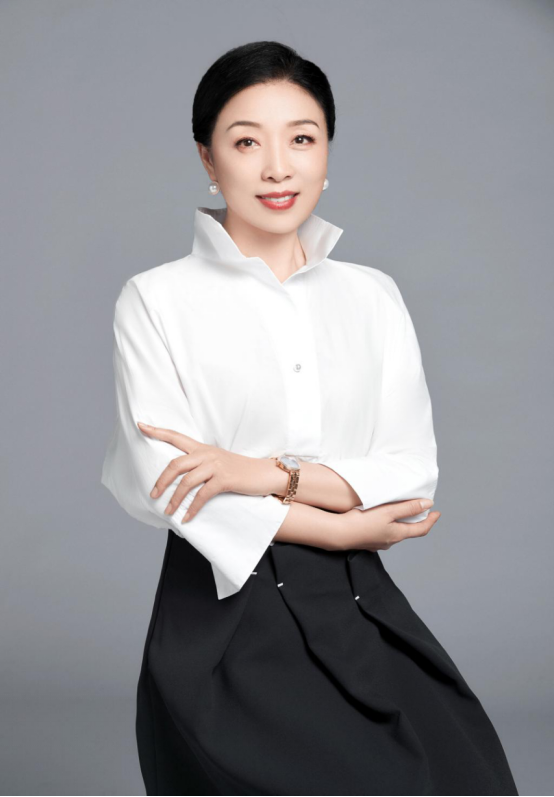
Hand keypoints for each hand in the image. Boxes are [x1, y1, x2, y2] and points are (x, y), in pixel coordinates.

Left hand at [137, 422, 275, 522]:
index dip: (157, 431)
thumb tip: (180, 478)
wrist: (264, 473)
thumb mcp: (218, 461)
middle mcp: (206, 454)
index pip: (176, 436)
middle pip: (175, 464)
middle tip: (153, 494)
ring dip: (174, 500)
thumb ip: (200, 464)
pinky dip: (192, 509)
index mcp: (202, 448)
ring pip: (186, 482)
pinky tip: (186, 518)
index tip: (140, 425)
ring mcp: (216, 466)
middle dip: (161, 481)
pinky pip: (202, 496)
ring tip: (168, 511)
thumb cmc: (240, 470)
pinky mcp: (224, 479)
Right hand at [333, 498, 440, 551]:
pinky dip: (388, 526)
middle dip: (415, 521)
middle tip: (420, 510)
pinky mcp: (368, 542)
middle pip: (408, 531)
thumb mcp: (388, 511)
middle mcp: (390, 542)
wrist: (340, 533)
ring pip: (395, 533)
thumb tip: (428, 504)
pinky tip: (380, 520)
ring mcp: (379, 543)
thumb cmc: (363, 521)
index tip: (437, 512)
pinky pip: (383, 534)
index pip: (421, 529)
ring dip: (401, 523)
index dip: (431, 520)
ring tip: (401, 512)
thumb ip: (408, 507)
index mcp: (398, 534)